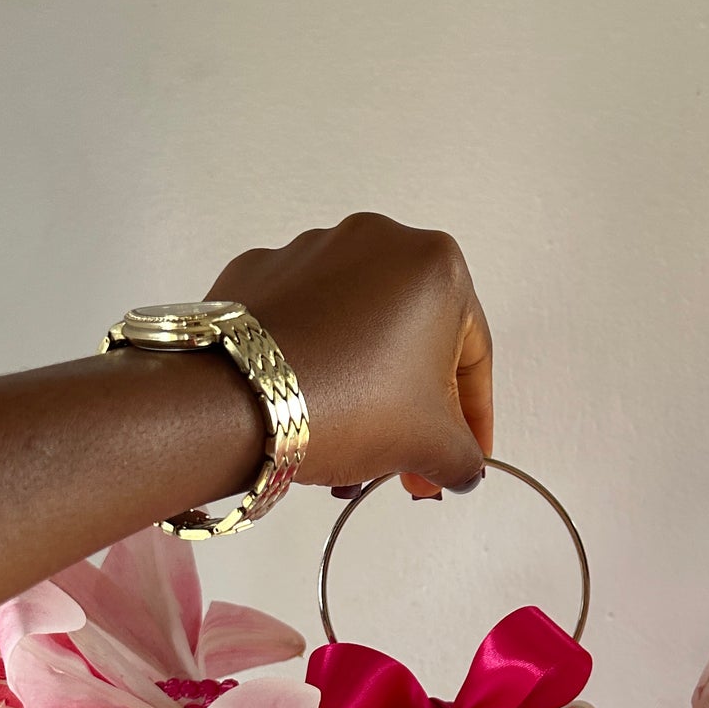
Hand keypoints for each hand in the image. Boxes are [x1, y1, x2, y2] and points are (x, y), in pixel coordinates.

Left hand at [206, 212, 493, 497]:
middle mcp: (377, 240)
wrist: (235, 401)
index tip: (465, 453)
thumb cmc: (345, 403)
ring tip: (353, 443)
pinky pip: (302, 319)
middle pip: (413, 338)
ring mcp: (311, 249)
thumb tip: (461, 467)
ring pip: (358, 327)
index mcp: (437, 266)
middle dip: (414, 405)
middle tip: (408, 461)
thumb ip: (463, 457)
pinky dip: (312, 357)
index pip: (473, 357)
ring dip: (365, 382)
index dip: (473, 419)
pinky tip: (308, 406)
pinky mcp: (259, 270)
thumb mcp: (431, 446)